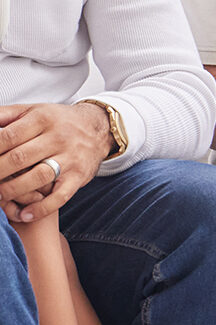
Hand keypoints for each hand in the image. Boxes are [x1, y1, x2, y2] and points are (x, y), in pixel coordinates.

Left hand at [0, 103, 113, 221]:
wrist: (98, 129)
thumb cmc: (58, 122)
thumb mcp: (34, 110)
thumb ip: (6, 115)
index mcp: (43, 118)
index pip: (9, 136)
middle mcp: (58, 137)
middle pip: (20, 158)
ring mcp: (70, 158)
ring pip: (37, 177)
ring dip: (12, 190)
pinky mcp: (78, 176)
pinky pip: (60, 196)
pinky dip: (41, 208)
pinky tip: (24, 214)